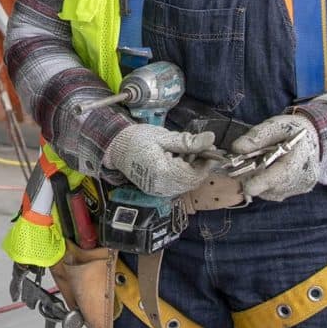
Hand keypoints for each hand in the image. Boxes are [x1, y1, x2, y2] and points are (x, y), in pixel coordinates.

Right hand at [101, 123, 218, 197]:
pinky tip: (178, 160)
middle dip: (200, 165)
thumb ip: (188, 141)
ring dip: (191, 169)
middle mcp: (163, 187)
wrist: (115, 147)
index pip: (195, 174)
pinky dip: (182, 173)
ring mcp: (159, 191)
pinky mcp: (156, 190)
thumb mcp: (164, 137)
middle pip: (192, 181)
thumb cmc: (138, 139)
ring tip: (186, 151)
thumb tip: (211, 139)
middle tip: (200, 147)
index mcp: (164, 173)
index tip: (211, 147)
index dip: (207, 163)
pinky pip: (176, 185)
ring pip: (186, 184)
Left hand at [228, 113, 319, 201]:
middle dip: (254, 179)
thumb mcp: (275, 125)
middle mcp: (302, 178)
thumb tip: (237, 148)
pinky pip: (276, 193)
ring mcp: (301, 187)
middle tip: (249, 164)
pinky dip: (268, 185)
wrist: (315, 137)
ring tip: (262, 164)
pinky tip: (270, 171)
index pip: (280, 177)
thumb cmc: (294, 130)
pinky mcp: (298, 191)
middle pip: (271, 188)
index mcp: (299, 158)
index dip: (260, 182)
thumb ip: (256, 136)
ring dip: (260, 182)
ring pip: (271, 192)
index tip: (245, 184)